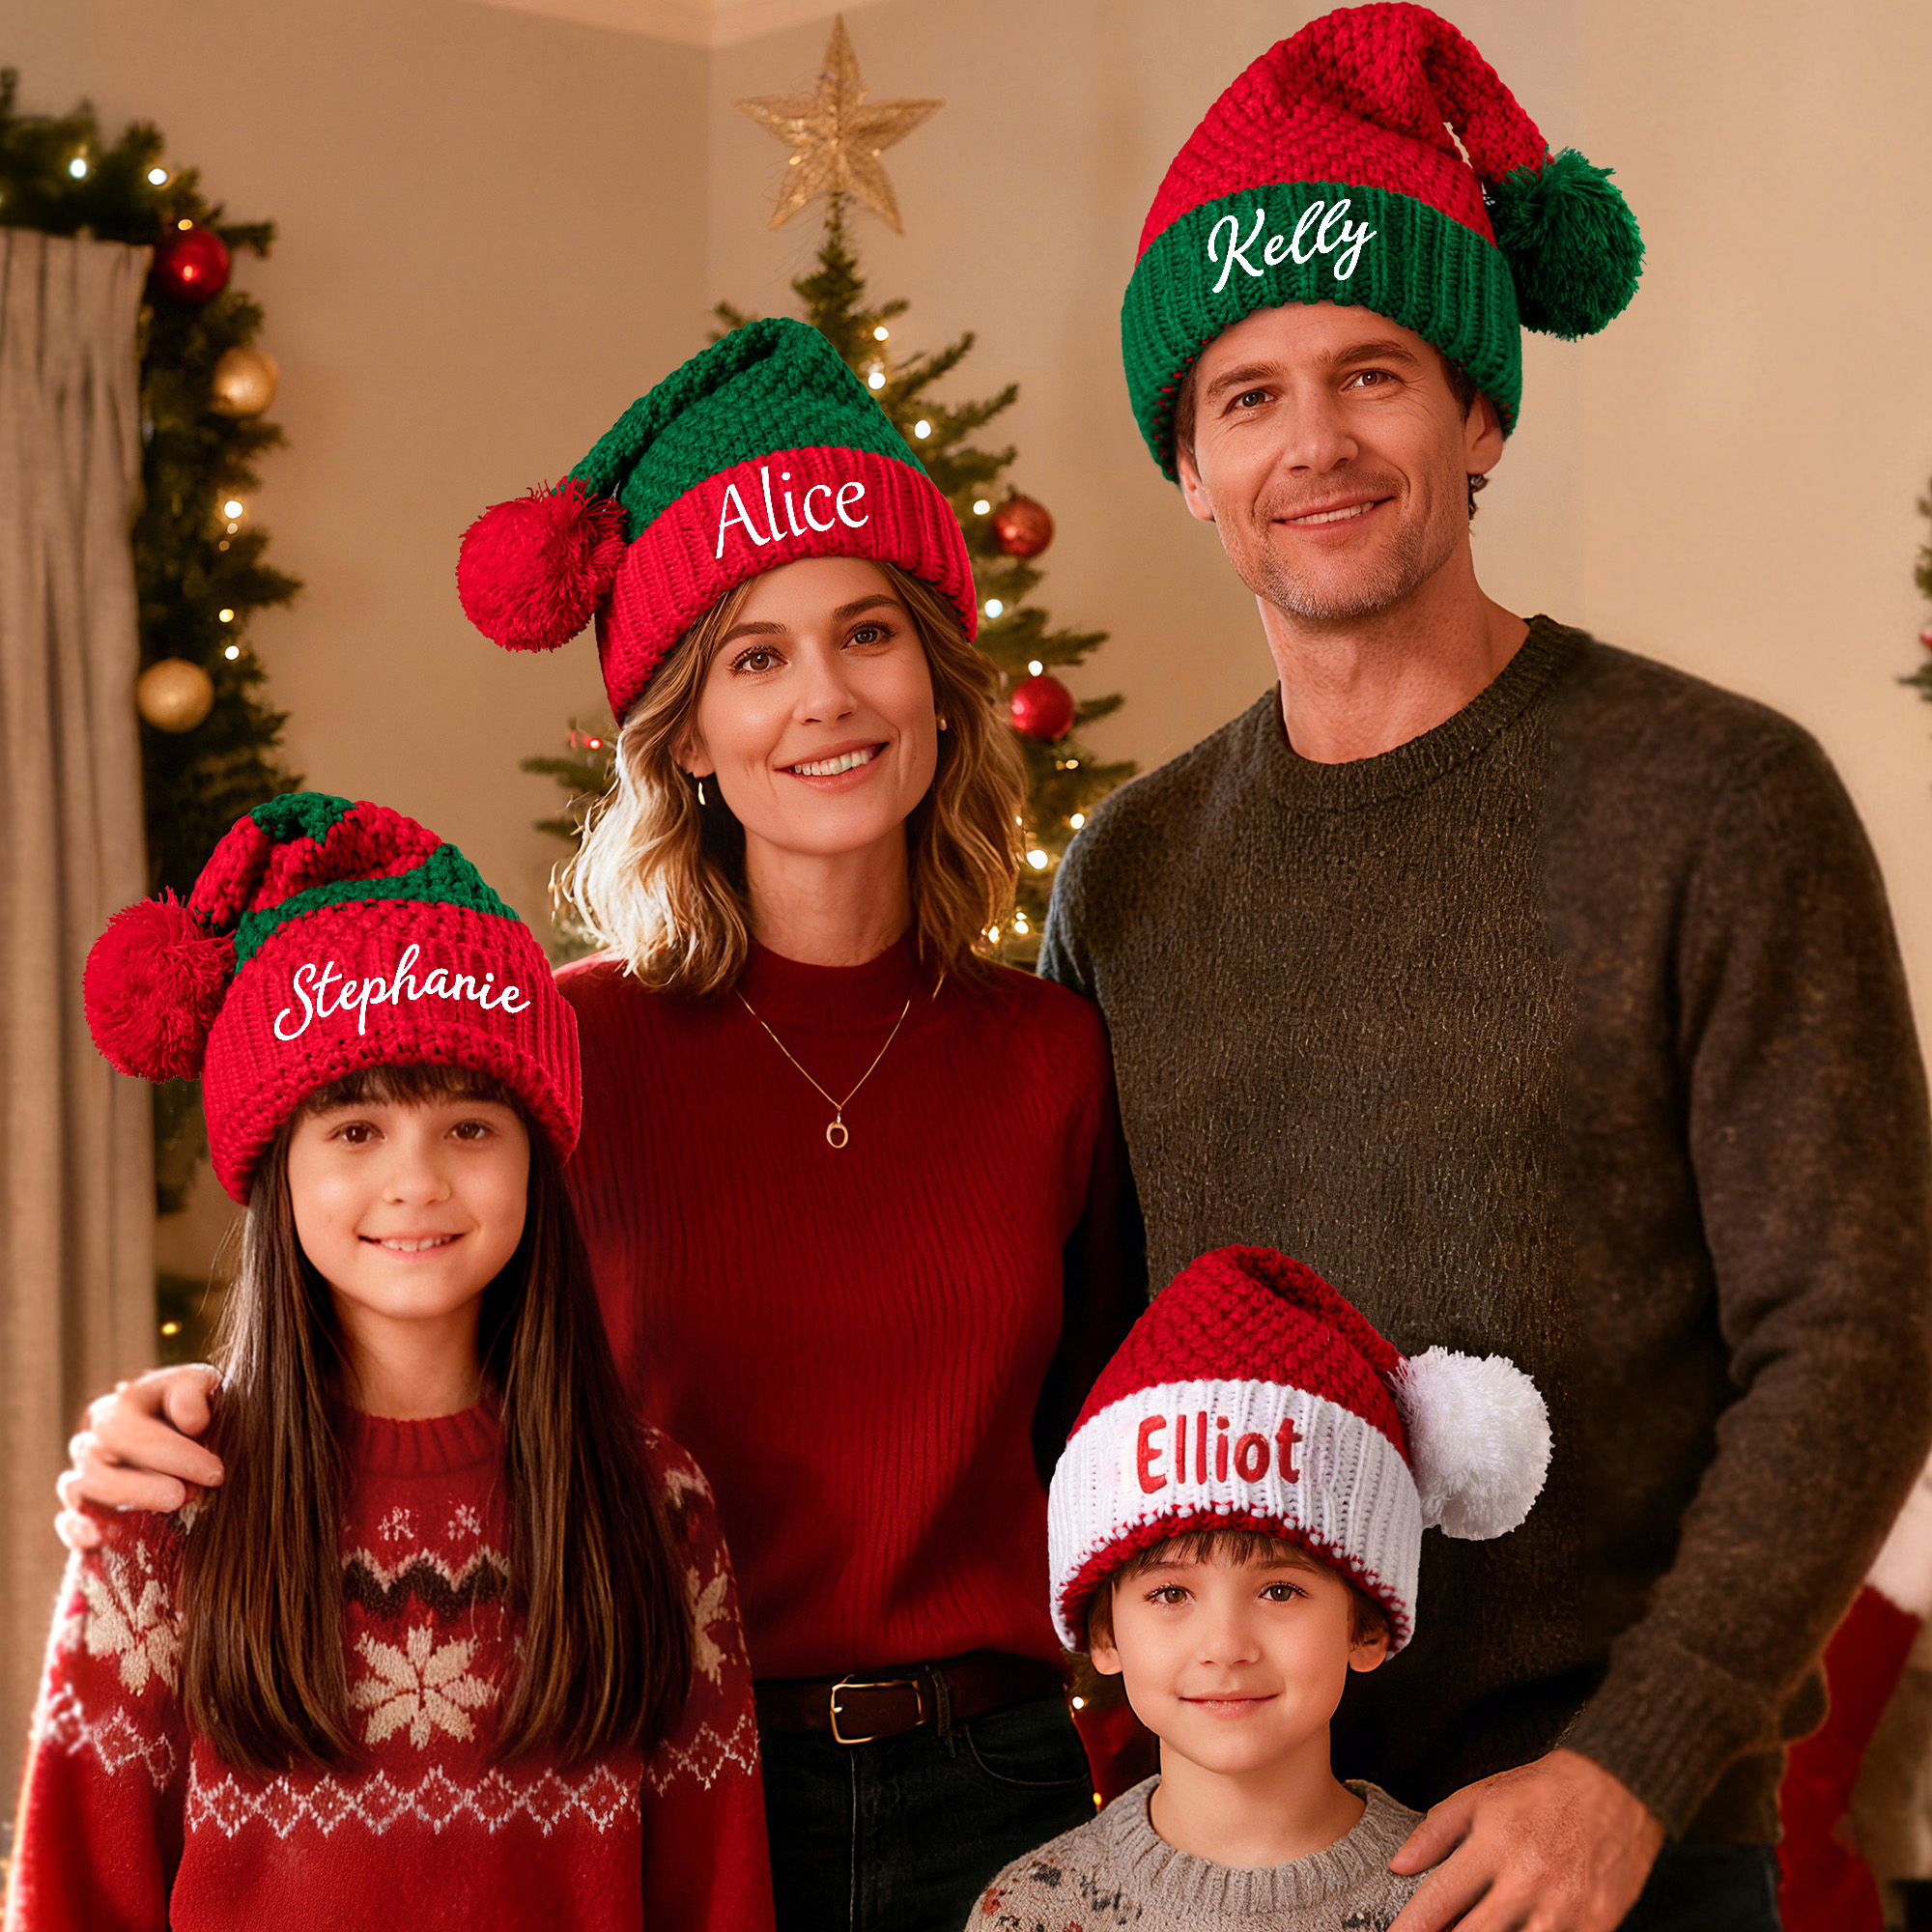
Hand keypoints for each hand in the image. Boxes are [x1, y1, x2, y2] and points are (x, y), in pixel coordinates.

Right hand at [55, 1364, 224, 1550]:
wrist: (184, 1448)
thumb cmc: (192, 1414)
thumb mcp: (200, 1389)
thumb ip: (193, 1394)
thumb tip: (192, 1421)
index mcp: (118, 1408)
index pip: (125, 1429)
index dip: (169, 1453)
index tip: (214, 1472)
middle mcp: (93, 1441)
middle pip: (96, 1461)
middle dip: (143, 1483)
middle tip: (185, 1495)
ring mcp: (82, 1477)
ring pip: (78, 1489)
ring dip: (124, 1501)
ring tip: (170, 1506)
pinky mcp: (81, 1513)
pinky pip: (67, 1522)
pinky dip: (79, 1531)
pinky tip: (104, 1538)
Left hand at [1388, 1749, 1663, 1931]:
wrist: (1617, 1786)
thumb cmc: (1541, 1791)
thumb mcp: (1479, 1796)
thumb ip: (1434, 1832)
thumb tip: (1398, 1866)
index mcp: (1493, 1844)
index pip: (1440, 1900)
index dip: (1412, 1927)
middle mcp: (1527, 1879)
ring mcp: (1565, 1907)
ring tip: (1470, 1931)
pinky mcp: (1597, 1923)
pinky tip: (1517, 1930)